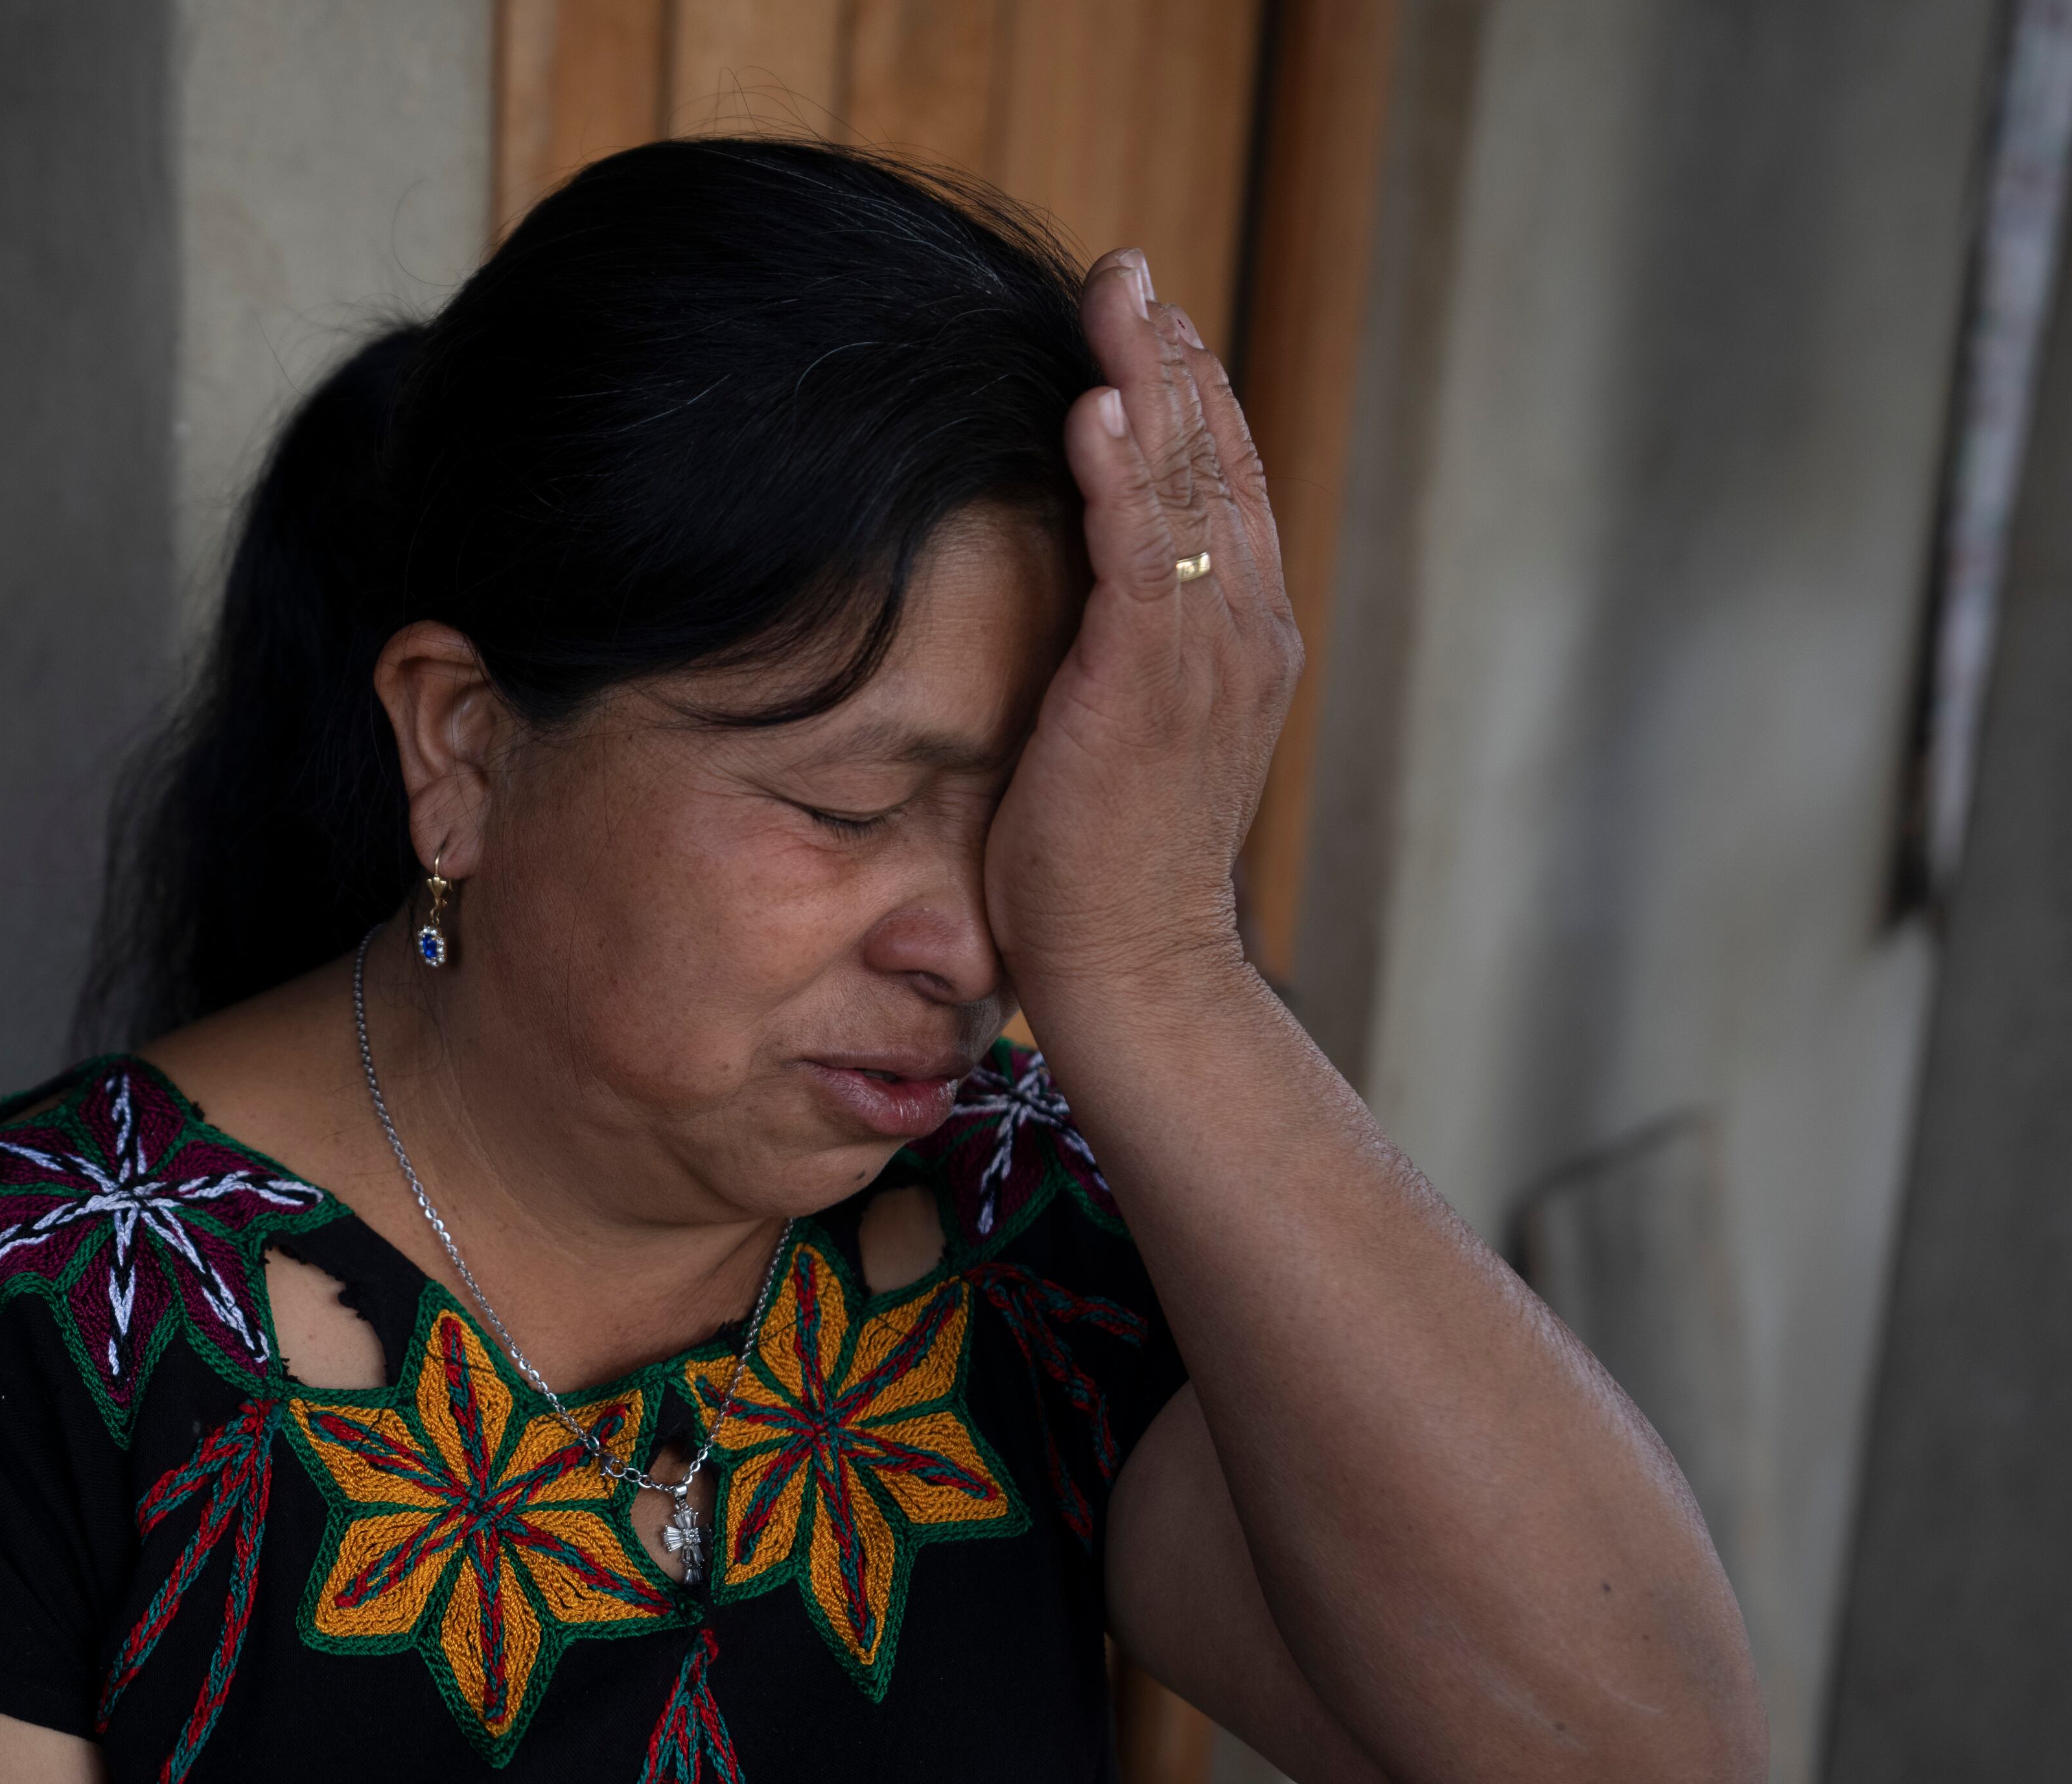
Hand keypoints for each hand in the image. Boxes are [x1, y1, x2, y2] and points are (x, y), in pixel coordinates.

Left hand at [985, 249, 1302, 1016]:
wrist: (1137, 973)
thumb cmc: (1109, 872)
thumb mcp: (1130, 738)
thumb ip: (1125, 659)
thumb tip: (1083, 611)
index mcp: (1241, 642)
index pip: (1224, 489)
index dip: (1194, 394)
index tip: (1151, 316)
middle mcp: (1242, 634)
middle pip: (1214, 461)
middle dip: (1173, 354)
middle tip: (1127, 268)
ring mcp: (1206, 659)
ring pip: (1184, 489)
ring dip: (1147, 381)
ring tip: (1115, 296)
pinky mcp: (1147, 688)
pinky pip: (1137, 559)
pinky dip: (1119, 478)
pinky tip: (1095, 407)